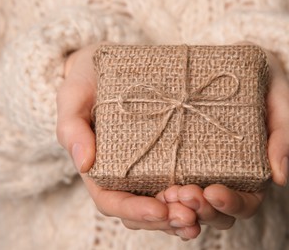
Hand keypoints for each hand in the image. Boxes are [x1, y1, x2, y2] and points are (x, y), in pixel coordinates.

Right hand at [56, 44, 288, 239]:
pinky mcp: (170, 159)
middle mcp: (127, 176)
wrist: (109, 68)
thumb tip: (84, 162)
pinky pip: (183, 187)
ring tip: (206, 212)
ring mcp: (150, 170)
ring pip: (166, 208)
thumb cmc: (89, 82)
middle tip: (191, 217)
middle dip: (167, 220)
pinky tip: (216, 198)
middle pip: (144, 213)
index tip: (159, 210)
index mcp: (101, 169)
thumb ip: (72, 128)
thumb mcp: (74, 97)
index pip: (113, 201)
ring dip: (186, 216)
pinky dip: (198, 200)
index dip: (136, 211)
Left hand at [150, 49, 288, 239]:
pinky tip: (152, 187)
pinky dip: (157, 196)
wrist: (234, 63)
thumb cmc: (262, 82)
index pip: (246, 204)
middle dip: (199, 209)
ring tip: (166, 193)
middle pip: (214, 213)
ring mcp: (200, 172)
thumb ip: (285, 134)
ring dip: (176, 208)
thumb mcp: (279, 100)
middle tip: (183, 193)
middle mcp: (226, 178)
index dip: (230, 204)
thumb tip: (281, 178)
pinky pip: (166, 188)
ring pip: (189, 208)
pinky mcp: (177, 161)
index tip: (213, 191)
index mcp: (253, 173)